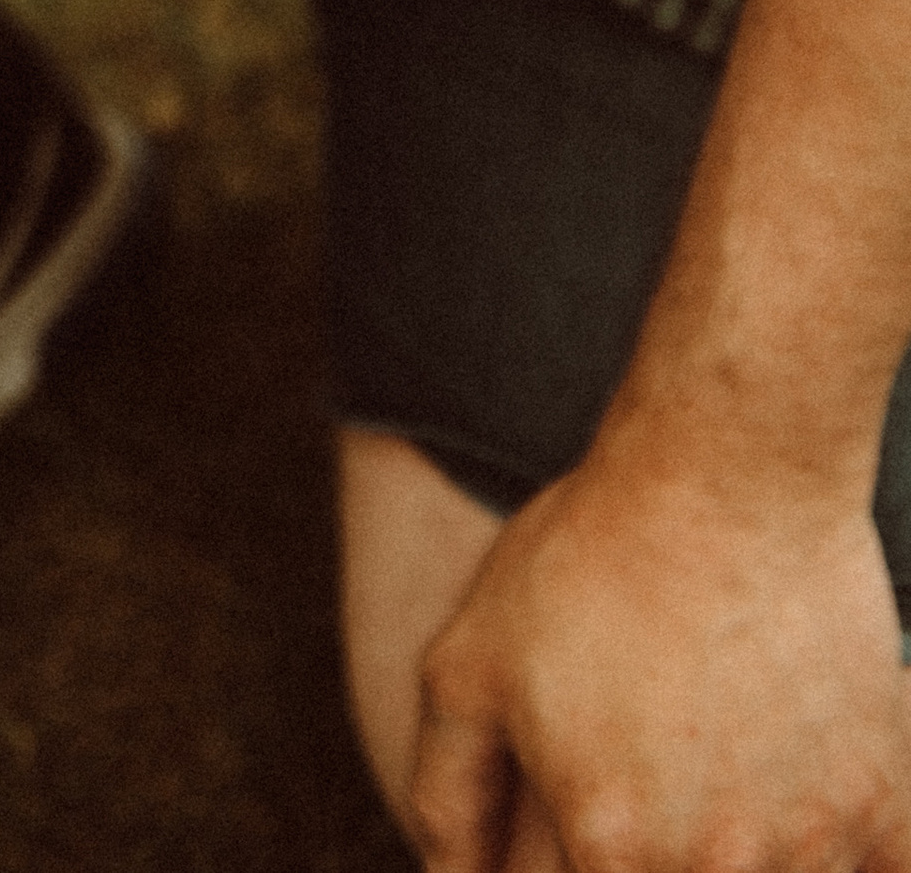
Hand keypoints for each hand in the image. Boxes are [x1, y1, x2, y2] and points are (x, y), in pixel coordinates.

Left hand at [411, 445, 910, 870]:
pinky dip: (822, 842)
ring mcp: (806, 844)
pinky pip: (858, 869)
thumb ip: (446, 791)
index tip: (582, 811)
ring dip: (737, 850)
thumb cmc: (591, 560)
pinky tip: (784, 781)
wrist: (730, 480)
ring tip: (714, 762)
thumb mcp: (469, 662)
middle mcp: (712, 868)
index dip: (570, 856)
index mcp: (610, 849)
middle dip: (649, 853)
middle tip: (648, 762)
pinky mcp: (879, 807)